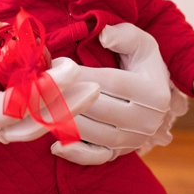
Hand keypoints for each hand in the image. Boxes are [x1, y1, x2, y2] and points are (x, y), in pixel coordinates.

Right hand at [0, 54, 98, 148]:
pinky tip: (53, 88)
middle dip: (64, 104)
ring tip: (80, 85)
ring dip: (56, 107)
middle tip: (93, 83)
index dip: (46, 92)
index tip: (71, 71)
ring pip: (27, 125)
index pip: (14, 108)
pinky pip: (18, 121)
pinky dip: (39, 106)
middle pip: (30, 124)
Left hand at [51, 22, 173, 165]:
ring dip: (62, 120)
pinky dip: (74, 153)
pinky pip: (94, 158)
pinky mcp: (118, 154)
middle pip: (97, 108)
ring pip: (91, 133)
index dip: (80, 73)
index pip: (109, 82)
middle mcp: (146, 120)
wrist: (153, 99)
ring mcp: (131, 141)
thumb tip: (104, 36)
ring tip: (41, 105)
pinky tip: (54, 144)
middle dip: (65, 95)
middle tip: (40, 86)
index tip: (56, 63)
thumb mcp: (141, 45)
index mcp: (152, 92)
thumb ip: (124, 36)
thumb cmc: (140, 66)